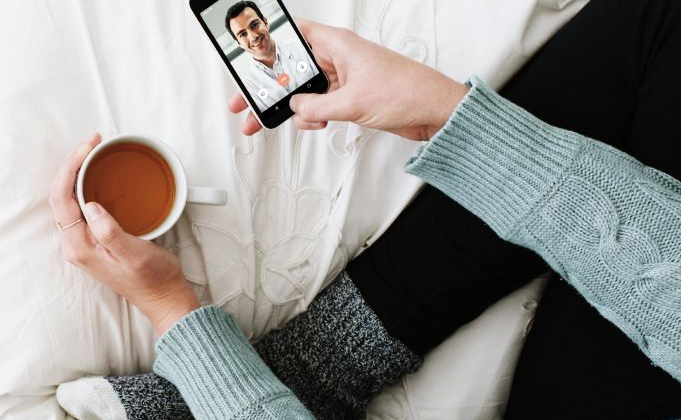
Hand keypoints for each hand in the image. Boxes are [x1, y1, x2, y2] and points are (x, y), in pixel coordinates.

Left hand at [49, 134, 201, 335]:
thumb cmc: (153, 279)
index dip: (70, 167)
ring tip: (92, 151)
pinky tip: (96, 173)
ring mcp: (82, 242)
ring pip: (68, 198)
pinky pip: (80, 205)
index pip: (61, 198)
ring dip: (76, 172)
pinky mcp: (93, 239)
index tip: (88, 148)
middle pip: (60, 195)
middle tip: (92, 142)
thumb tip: (92, 207)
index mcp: (79, 247)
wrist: (163, 297)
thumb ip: (110, 233)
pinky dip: (85, 184)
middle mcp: (75, 244)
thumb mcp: (135, 255)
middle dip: (71, 164)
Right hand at [229, 20, 467, 140]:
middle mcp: (338, 58)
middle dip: (268, 86)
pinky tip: (312, 123)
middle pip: (292, 68)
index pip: (294, 34)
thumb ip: (316, 105)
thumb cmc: (407, 92)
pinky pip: (318, 104)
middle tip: (244, 101)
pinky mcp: (350, 97)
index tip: (246, 58)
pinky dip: (311, 115)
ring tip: (267, 121)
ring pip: (303, 90)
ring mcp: (343, 79)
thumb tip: (295, 109)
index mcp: (338, 45)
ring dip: (289, 108)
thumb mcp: (351, 102)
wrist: (436, 113)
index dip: (267, 43)